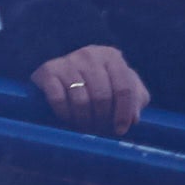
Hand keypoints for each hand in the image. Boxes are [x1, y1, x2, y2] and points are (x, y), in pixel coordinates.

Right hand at [30, 43, 148, 136]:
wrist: (66, 74)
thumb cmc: (103, 84)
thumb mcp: (127, 88)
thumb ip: (137, 99)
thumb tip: (133, 118)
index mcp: (111, 56)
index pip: (124, 88)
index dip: (124, 113)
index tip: (120, 130)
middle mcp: (89, 54)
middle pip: (102, 96)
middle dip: (102, 118)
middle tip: (100, 129)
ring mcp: (67, 60)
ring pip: (81, 100)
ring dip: (85, 120)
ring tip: (86, 126)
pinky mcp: (48, 70)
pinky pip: (58, 100)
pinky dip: (65, 114)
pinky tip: (69, 118)